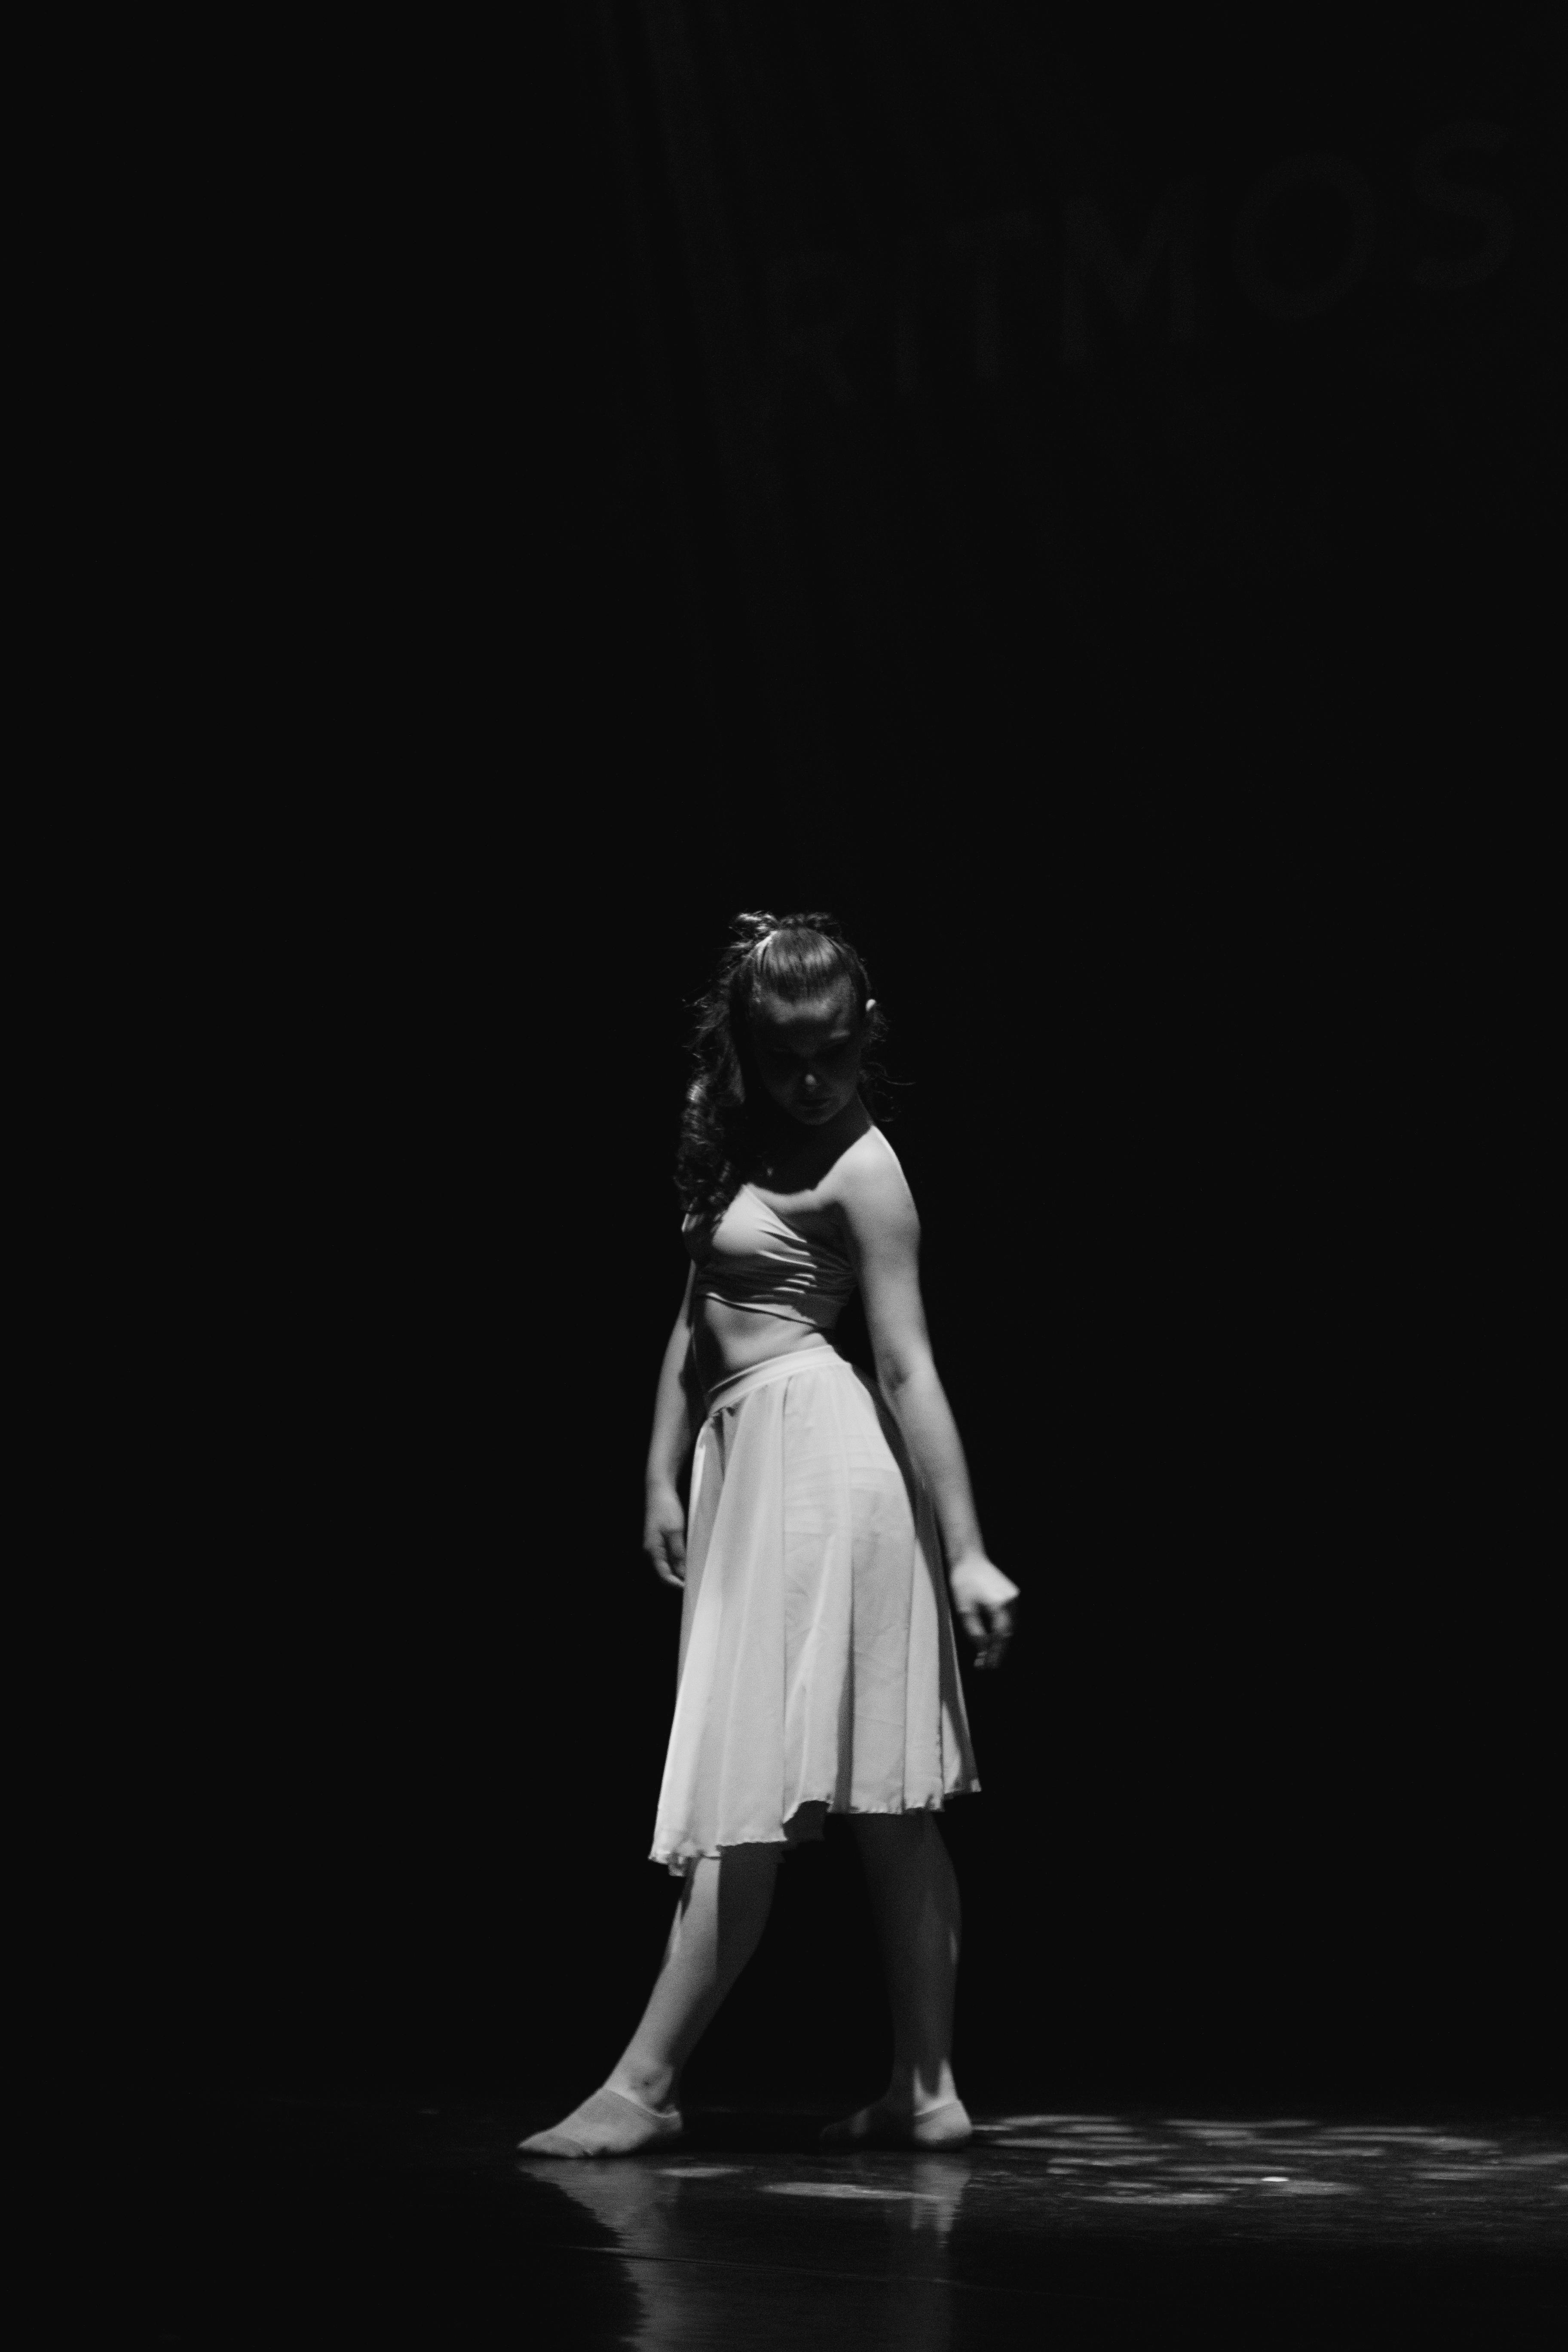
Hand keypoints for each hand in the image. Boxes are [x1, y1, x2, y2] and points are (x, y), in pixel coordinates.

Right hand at [644, 1487, 687, 1589]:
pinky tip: (689, 1559)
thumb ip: (678, 1553)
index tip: (689, 1587)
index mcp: (652, 1549)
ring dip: (679, 1570)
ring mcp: (655, 1545)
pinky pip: (669, 1555)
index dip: (676, 1583)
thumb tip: (682, 1572)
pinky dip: (679, 1560)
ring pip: (668, 1564)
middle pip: (665, 1572)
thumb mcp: (675, 1531)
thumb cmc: (665, 1507)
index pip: (663, 1574)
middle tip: (695, 1582)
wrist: (659, 1490)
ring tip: (694, 1572)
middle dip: (678, 1579)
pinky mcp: (660, 1540)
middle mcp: (651, 1550)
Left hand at [948, 1555, 1018, 1669]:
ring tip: (990, 1655)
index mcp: (1000, 1605)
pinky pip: (1009, 1617)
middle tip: (988, 1665)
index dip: (995, 1654)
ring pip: (1010, 1626)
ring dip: (1001, 1641)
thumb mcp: (965, 1610)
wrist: (969, 1559)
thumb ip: (975, 1632)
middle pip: (1008, 1633)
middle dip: (998, 1650)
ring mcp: (1014, 1597)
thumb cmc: (963, 1582)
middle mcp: (1011, 1601)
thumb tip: (982, 1651)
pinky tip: (994, 1637)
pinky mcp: (1012, 1594)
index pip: (1001, 1637)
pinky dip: (1003, 1628)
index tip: (987, 1666)